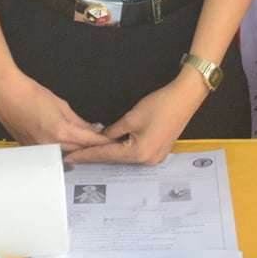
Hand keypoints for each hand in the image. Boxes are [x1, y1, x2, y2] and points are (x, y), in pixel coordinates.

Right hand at [0, 67, 114, 150]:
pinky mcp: (30, 148)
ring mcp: (39, 149)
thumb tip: (92, 128)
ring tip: (87, 146)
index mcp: (61, 131)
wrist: (6, 94)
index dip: (102, 142)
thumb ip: (78, 120)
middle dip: (91, 148)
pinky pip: (51, 154)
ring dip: (77, 151)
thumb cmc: (31, 94)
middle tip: (103, 144)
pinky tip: (67, 146)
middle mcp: (50, 144)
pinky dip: (61, 150)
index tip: (113, 142)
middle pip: (78, 152)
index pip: (88, 141)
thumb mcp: (61, 104)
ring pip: (65, 155)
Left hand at [63, 74, 203, 165]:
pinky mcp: (159, 151)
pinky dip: (123, 149)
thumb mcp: (131, 117)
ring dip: (109, 153)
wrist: (185, 97)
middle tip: (76, 154)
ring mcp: (155, 158)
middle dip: (96, 155)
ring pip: (125, 156)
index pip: (106, 155)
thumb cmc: (160, 105)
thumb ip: (113, 131)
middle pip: (116, 159)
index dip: (87, 155)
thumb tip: (102, 137)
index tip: (71, 157)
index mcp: (139, 154)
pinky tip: (111, 147)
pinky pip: (136, 153)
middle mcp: (147, 160)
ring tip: (89, 152)